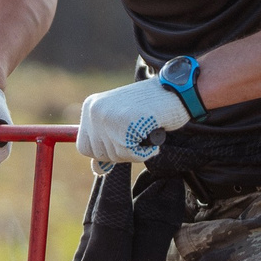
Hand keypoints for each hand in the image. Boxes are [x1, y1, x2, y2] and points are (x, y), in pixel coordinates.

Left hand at [75, 77, 190, 163]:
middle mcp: (94, 110)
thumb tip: (97, 170)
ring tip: (146, 129)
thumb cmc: (153, 106)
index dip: (104, 152)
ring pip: (115, 155)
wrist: (176, 90)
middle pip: (98, 154)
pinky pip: (131, 154)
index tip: (123, 142)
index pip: (84, 147)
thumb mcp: (123, 123)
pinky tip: (152, 132)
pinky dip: (146, 151)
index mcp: (91, 106)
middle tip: (138, 134)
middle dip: (121, 152)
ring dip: (135, 150)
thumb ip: (108, 143)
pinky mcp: (122, 124)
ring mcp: (106, 117)